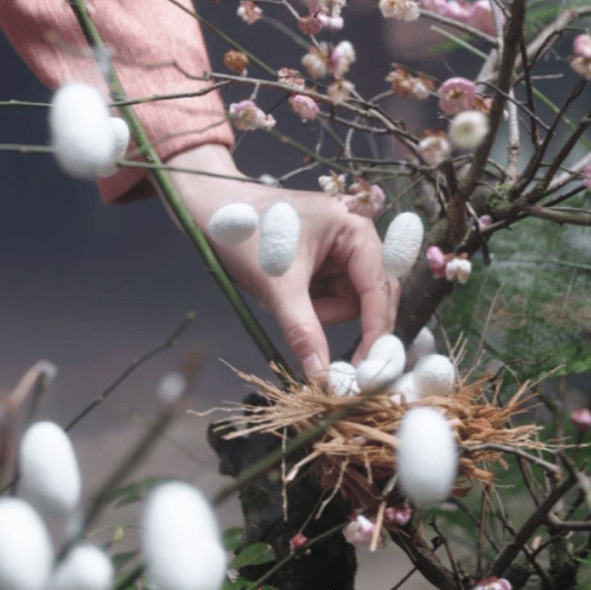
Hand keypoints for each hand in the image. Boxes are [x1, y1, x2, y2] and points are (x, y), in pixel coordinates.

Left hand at [163, 144, 398, 378]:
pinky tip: (287, 294)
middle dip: (338, 316)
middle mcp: (355, 237)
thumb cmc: (246, 234)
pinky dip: (311, 306)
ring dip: (320, 312)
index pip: (378, 287)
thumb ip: (303, 331)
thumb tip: (321, 377)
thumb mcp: (277, 285)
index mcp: (354, 229)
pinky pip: (330, 298)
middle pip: (370, 296)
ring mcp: (340, 251)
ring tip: (284, 299)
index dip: (376, 329)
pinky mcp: (324, 264)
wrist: (212, 213)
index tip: (368, 368)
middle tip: (332, 359)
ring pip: (348, 302)